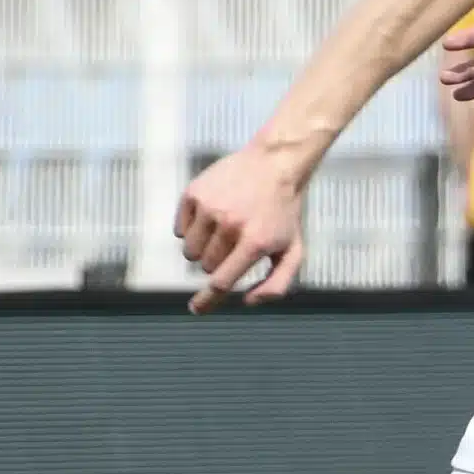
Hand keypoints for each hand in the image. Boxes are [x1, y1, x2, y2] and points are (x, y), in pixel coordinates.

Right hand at [176, 141, 306, 311]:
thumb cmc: (283, 213)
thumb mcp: (293, 250)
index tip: (195, 309)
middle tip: (234, 244)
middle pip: (206, 267)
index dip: (207, 301)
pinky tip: (211, 215)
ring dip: (202, 249)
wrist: (274, 163)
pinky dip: (191, 229)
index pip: (222, 282)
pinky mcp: (194, 193)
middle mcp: (230, 224)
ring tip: (223, 231)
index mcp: (255, 242)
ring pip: (190, 251)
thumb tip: (247, 302)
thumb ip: (277, 284)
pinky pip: (179, 230)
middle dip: (218, 264)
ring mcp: (210, 207)